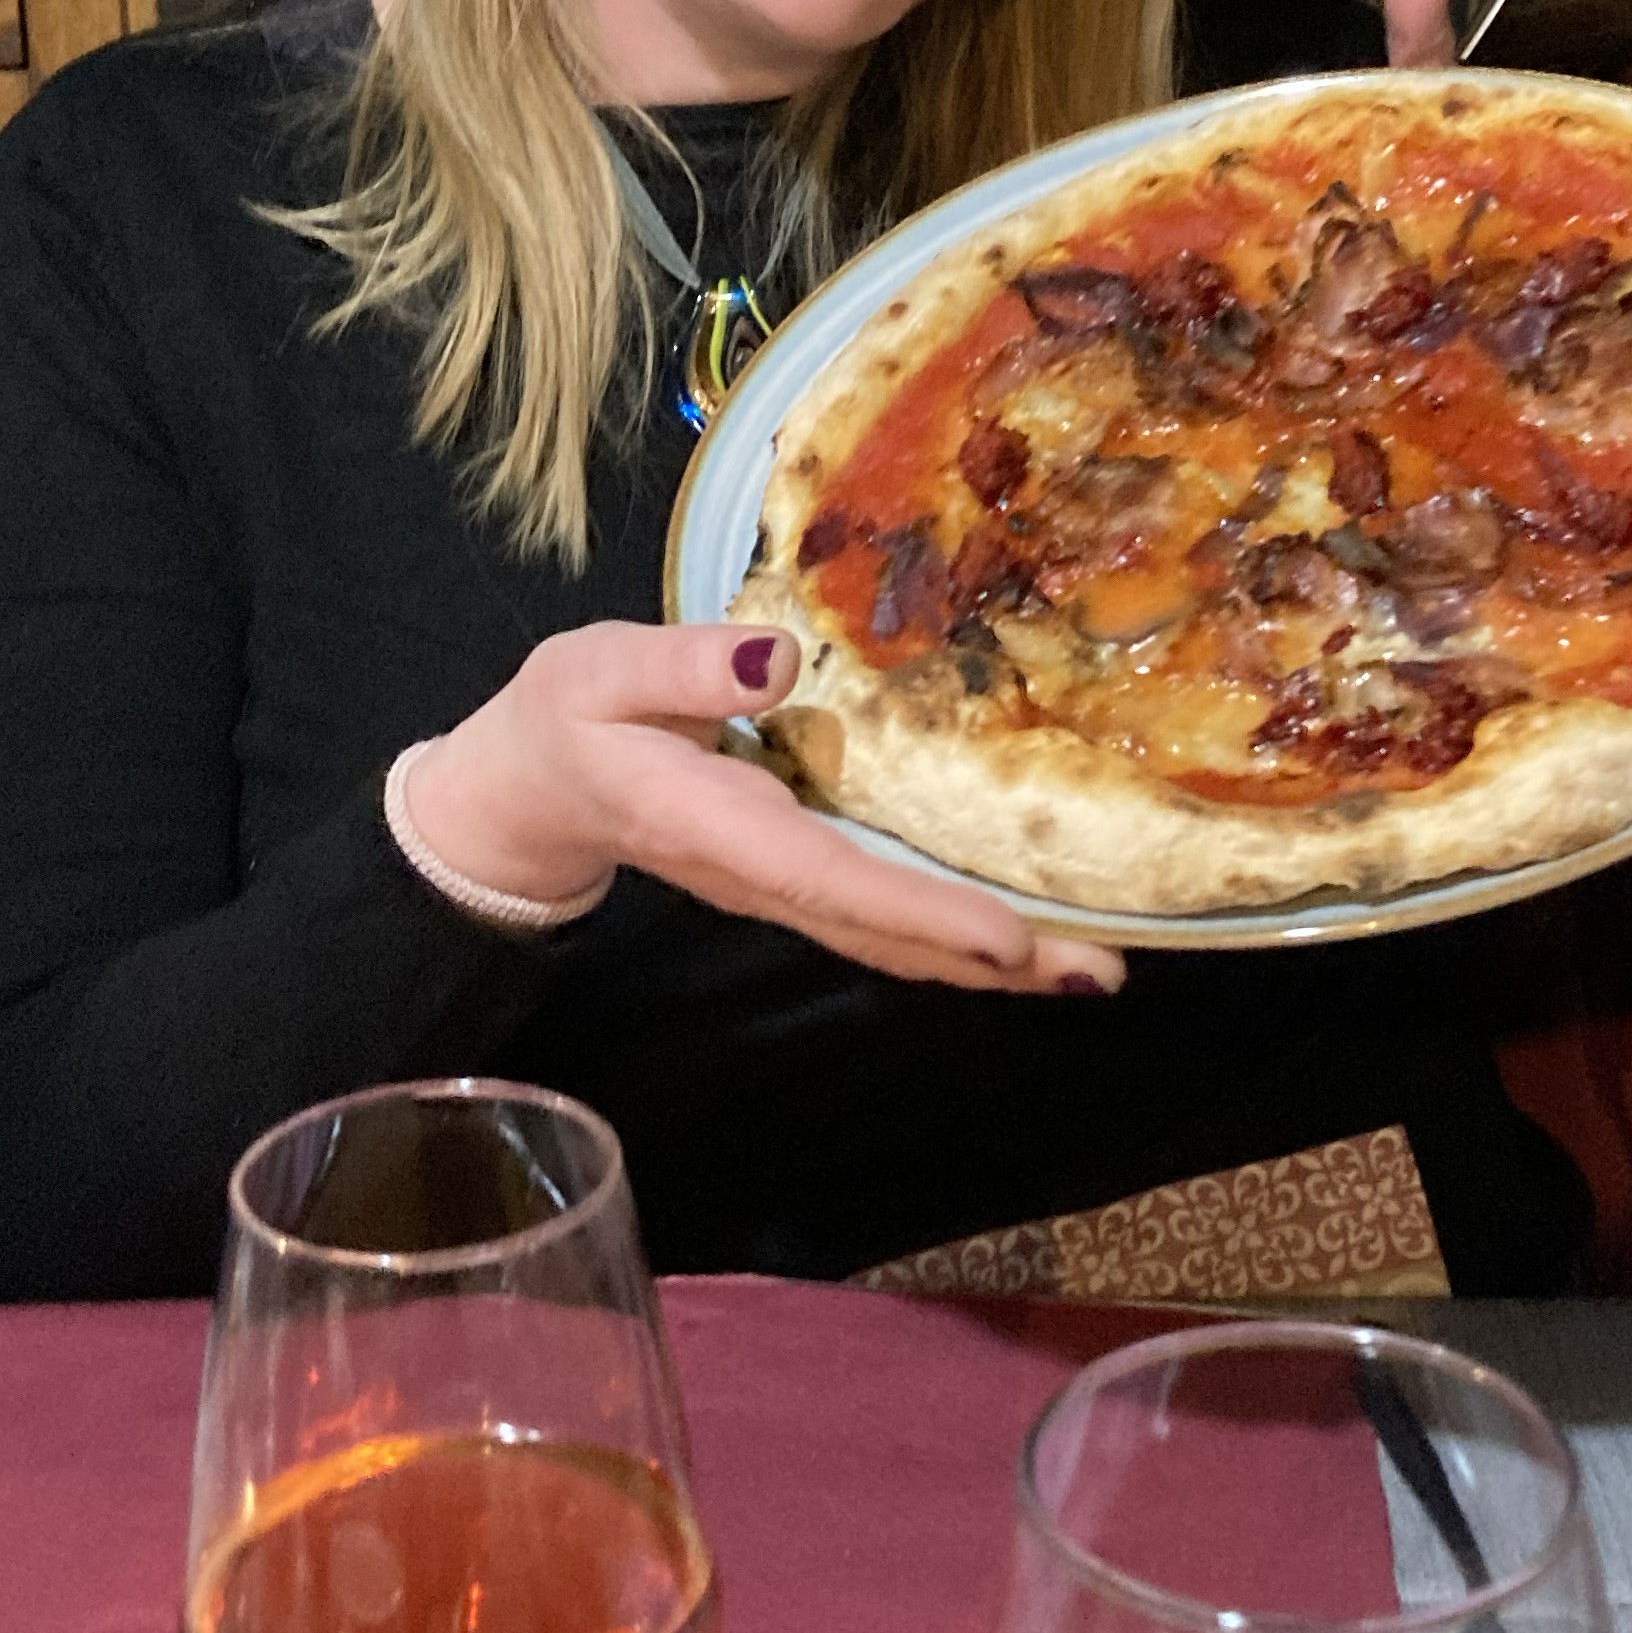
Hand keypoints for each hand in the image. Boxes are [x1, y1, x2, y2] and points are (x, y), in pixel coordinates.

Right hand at [396, 623, 1121, 995]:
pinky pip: (887, 917)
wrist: (529, 793)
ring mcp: (785, 886)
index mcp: (719, 825)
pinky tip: (1026, 931)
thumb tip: (774, 659)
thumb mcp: (599, 670)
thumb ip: (681, 666)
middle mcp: (765, 874)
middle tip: (1102, 972)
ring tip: (1093, 966)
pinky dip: (960, 934)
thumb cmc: (569, 720)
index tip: (1007, 937)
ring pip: (895, 938)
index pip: (830, 877)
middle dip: (992, 959)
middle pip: (887, 932)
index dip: (918, 910)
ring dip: (993, 959)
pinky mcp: (799, 876)